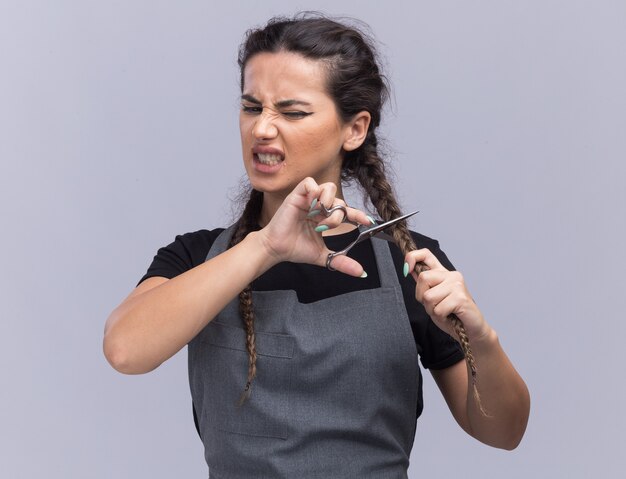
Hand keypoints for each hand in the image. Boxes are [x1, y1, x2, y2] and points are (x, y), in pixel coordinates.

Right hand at [257, 177, 371, 276]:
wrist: (277, 249)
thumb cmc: (295, 249)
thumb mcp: (323, 256)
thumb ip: (342, 262)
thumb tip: (361, 273)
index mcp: (324, 218)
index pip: (345, 211)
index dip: (357, 214)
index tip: (367, 221)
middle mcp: (317, 207)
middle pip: (339, 200)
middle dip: (338, 215)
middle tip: (328, 227)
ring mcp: (308, 200)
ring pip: (328, 187)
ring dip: (329, 201)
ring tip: (320, 215)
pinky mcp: (296, 195)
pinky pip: (309, 182)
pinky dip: (315, 191)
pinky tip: (312, 205)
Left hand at [404, 248, 490, 341]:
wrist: (470, 330)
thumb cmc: (451, 315)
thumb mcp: (432, 298)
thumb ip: (424, 284)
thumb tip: (409, 270)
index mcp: (443, 274)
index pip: (426, 254)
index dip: (412, 257)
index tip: (407, 269)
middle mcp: (451, 275)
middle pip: (423, 278)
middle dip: (422, 296)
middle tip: (435, 305)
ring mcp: (457, 285)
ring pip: (428, 296)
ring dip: (432, 309)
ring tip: (444, 311)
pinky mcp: (461, 298)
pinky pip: (438, 309)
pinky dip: (440, 316)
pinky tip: (450, 316)